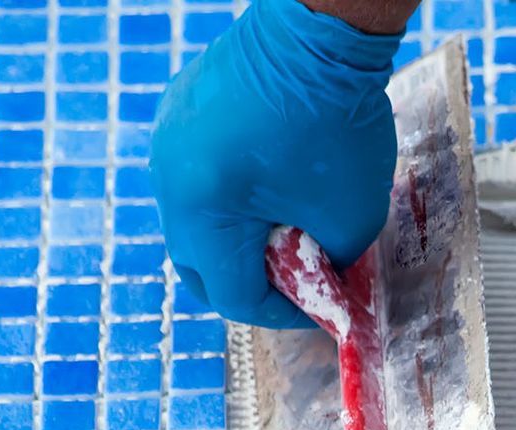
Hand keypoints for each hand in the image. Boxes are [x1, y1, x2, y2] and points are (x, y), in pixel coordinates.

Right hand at [149, 0, 404, 328]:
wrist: (317, 30)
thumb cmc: (336, 126)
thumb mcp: (350, 218)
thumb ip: (330, 266)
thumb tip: (319, 284)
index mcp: (202, 215)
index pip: (235, 296)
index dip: (284, 312)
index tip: (320, 307)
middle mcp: (169, 185)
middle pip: (201, 269)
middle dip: (250, 283)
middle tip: (295, 282)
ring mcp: (165, 148)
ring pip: (193, 224)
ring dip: (235, 239)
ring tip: (284, 229)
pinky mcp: (175, 118)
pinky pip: (194, 179)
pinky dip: (228, 197)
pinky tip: (267, 182)